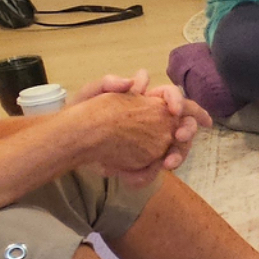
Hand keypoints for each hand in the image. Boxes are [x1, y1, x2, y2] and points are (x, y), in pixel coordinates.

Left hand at [72, 71, 210, 172]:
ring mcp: (151, 143)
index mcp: (146, 101)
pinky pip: (153, 169)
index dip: (177, 101)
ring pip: (176, 148)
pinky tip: (133, 178)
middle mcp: (155, 120)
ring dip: (177, 155)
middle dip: (187, 130)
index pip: (171, 96)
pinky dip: (146, 175)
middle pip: (184, 123)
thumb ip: (108, 83)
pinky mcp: (141, 162)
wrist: (70, 141)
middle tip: (179, 137)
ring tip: (166, 164)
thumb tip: (132, 81)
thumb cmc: (81, 113)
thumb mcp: (90, 94)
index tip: (174, 111)